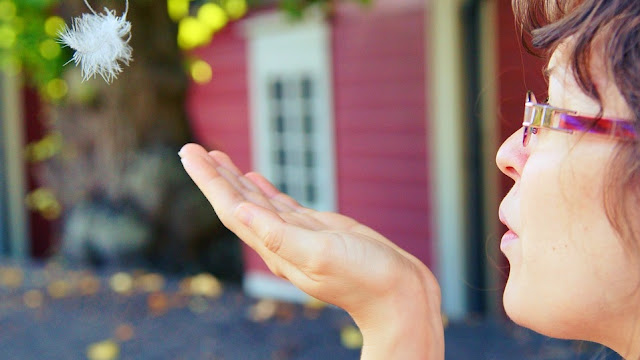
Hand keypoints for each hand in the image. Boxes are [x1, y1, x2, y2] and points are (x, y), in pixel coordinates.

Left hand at [179, 143, 443, 358]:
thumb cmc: (365, 279)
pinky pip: (281, 206)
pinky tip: (255, 178)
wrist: (397, 294)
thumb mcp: (321, 254)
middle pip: (238, 202)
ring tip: (216, 158)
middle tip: (192, 149)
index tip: (188, 153)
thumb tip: (239, 212)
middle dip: (214, 175)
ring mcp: (297, 235)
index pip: (231, 209)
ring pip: (257, 202)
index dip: (208, 180)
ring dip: (235, 180)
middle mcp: (279, 242)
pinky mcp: (316, 230)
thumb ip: (280, 236)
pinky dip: (264, 190)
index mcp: (275, 247)